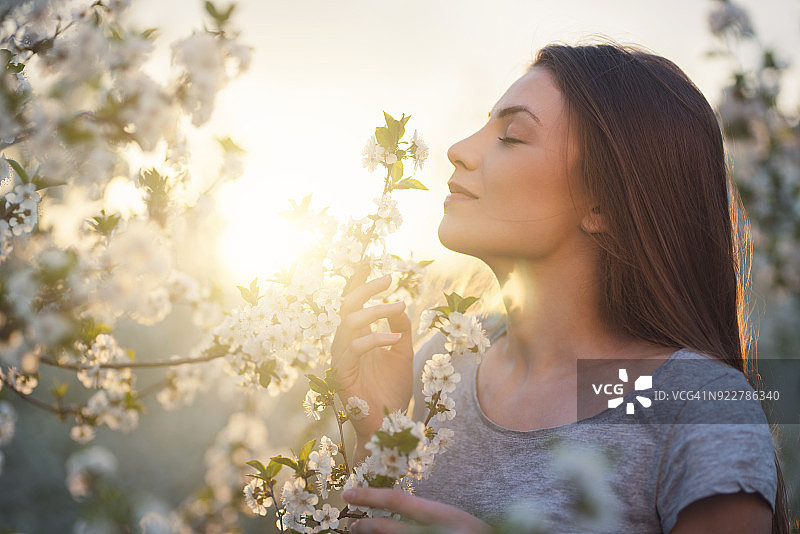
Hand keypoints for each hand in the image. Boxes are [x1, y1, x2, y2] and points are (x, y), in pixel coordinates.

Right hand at [331, 271, 412, 443]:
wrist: (388, 422)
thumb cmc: (391, 389)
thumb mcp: (402, 353)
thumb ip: (400, 329)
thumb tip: (399, 305)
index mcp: (355, 338)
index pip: (352, 305)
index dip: (358, 284)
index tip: (369, 263)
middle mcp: (344, 344)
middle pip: (346, 307)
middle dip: (366, 290)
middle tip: (388, 278)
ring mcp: (341, 359)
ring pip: (350, 324)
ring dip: (375, 312)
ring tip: (399, 306)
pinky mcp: (342, 375)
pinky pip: (355, 349)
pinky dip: (376, 339)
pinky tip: (396, 339)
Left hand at [343, 488, 491, 533]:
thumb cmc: (475, 533)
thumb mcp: (454, 518)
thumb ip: (428, 515)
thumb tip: (394, 510)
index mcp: (440, 515)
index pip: (397, 500)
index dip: (369, 496)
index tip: (348, 493)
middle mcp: (432, 533)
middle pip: (385, 528)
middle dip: (363, 526)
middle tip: (350, 524)